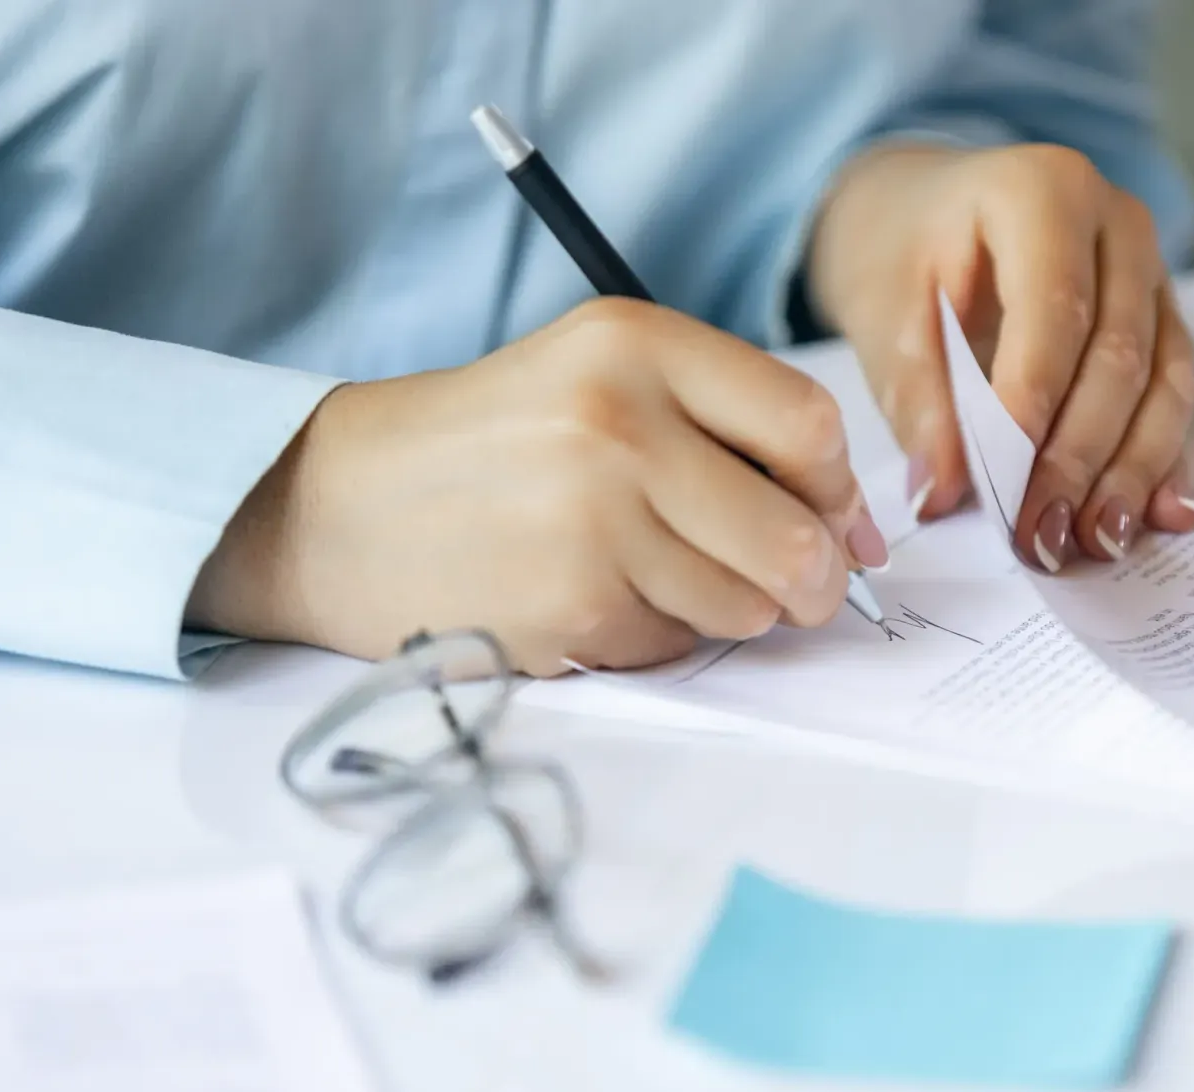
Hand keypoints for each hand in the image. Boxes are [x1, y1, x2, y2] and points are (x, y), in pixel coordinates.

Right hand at [186, 299, 890, 674]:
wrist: (339, 507)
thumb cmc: (494, 445)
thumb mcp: (603, 377)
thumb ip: (731, 427)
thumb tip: (854, 531)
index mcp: (636, 343)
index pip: (810, 424)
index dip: (839, 490)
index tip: (837, 522)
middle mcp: (619, 422)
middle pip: (797, 536)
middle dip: (814, 581)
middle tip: (799, 591)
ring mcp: (594, 520)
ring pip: (747, 604)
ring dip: (728, 610)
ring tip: (654, 575)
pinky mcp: (571, 607)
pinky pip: (678, 645)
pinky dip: (659, 637)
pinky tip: (597, 599)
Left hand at [808, 143, 1193, 571]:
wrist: (923, 214)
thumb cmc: (901, 253)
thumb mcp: (884, 313)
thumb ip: (917, 400)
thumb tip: (942, 491)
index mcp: (1045, 191)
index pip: (1055, 313)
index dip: (1033, 407)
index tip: (1006, 490)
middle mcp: (1118, 223)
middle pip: (1117, 357)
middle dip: (1078, 460)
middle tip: (1038, 537)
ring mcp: (1152, 271)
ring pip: (1161, 384)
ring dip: (1127, 474)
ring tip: (1089, 543)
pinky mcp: (1162, 320)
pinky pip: (1172, 397)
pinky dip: (1157, 463)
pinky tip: (1147, 519)